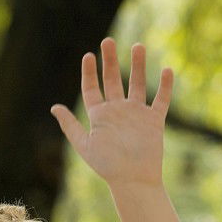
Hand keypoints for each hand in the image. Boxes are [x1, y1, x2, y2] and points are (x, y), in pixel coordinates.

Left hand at [50, 37, 172, 188]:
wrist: (133, 180)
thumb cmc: (107, 166)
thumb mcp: (85, 144)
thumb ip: (70, 126)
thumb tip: (54, 107)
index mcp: (100, 117)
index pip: (92, 89)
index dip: (89, 72)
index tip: (88, 55)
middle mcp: (117, 112)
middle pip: (114, 81)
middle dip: (110, 61)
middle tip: (108, 41)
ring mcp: (136, 114)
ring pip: (138, 84)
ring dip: (138, 66)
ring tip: (138, 46)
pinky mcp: (154, 121)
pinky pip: (161, 100)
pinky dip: (165, 86)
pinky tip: (166, 69)